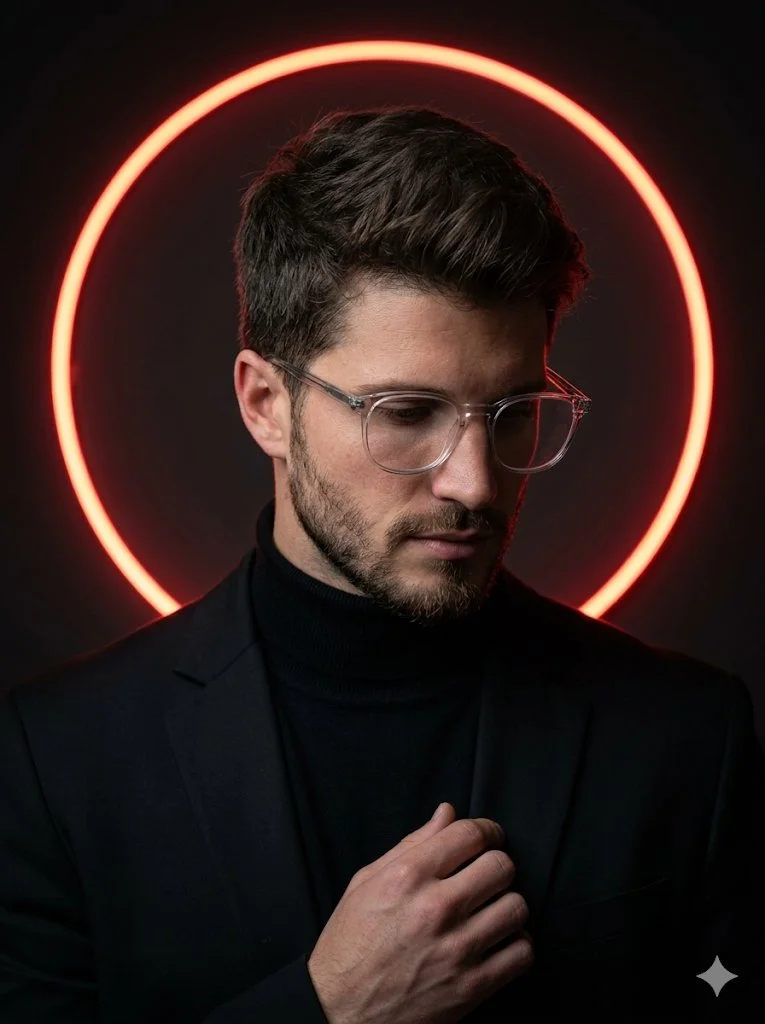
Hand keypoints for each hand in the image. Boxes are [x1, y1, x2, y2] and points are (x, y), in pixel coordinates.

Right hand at [306, 801, 532, 1023]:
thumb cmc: (350, 943)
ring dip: (507, 904)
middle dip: (497, 865)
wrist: (339, 1012)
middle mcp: (436, 908)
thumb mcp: (367, 882)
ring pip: (517, 907)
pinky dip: (517, 945)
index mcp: (407, 876)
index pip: (470, 835)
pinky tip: (497, 942)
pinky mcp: (471, 987)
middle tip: (487, 875)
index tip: (489, 837)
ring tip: (492, 910)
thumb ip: (411, 844)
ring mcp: (457, 949)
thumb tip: (447, 813)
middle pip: (501, 866)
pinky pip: (522, 953)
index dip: (486, 829)